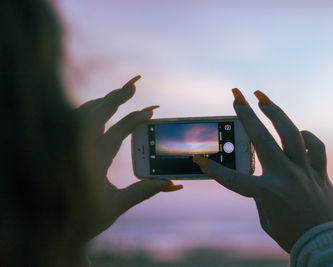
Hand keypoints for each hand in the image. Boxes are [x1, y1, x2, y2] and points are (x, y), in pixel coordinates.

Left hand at [73, 75, 182, 241]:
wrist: (54, 228)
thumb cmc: (85, 219)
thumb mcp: (115, 207)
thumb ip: (142, 192)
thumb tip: (168, 181)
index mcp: (91, 165)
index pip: (115, 134)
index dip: (133, 121)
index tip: (148, 113)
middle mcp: (77, 152)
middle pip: (94, 115)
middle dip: (114, 98)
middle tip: (132, 86)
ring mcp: (67, 149)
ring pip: (81, 115)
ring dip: (100, 102)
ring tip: (117, 95)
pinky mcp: (63, 150)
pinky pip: (73, 121)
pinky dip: (88, 110)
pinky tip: (97, 110)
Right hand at [193, 89, 332, 251]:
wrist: (328, 246)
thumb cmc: (293, 236)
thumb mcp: (267, 217)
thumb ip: (261, 195)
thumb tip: (261, 177)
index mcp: (268, 192)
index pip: (234, 178)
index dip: (214, 171)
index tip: (201, 160)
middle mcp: (286, 176)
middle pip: (261, 139)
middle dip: (245, 115)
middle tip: (236, 96)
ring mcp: (304, 171)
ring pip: (290, 133)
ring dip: (275, 112)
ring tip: (262, 98)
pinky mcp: (319, 172)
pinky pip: (315, 147)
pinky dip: (306, 137)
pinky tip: (298, 133)